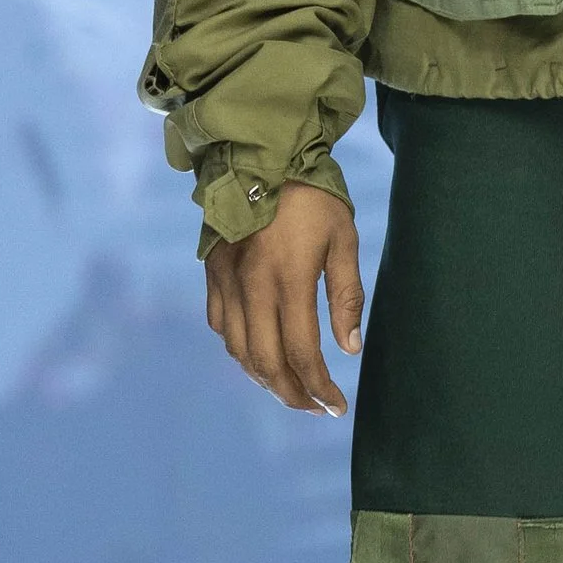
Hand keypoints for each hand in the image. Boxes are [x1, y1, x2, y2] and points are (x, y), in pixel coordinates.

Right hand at [205, 185, 364, 414]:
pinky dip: (240, 350)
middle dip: (292, 394)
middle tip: (315, 406)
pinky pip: (220, 325)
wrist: (259, 155)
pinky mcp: (213, 272)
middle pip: (267, 362)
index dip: (319, 387)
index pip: (302, 354)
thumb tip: (350, 349)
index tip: (337, 405)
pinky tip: (259, 355)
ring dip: (264, 378)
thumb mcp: (343, 240)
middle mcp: (251, 287)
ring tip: (290, 389)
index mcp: (288, 280)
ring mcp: (226, 281)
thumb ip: (346, 296)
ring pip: (238, 350)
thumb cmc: (312, 197)